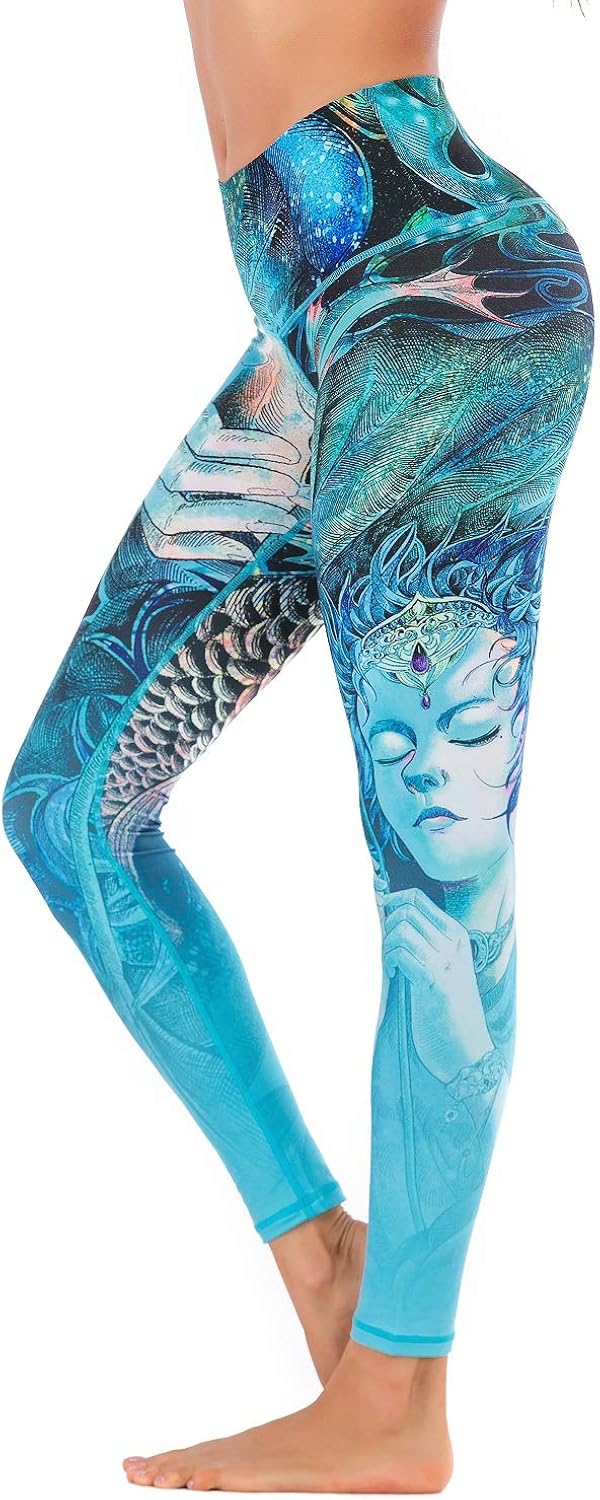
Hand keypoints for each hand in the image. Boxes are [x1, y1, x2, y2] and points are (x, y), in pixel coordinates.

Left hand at [381, 886, 493, 1082]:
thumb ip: (425, 943)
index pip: (418, 898)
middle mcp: (453, 943)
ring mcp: (445, 961)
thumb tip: (392, 918)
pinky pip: (400, 953)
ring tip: (392, 966)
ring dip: (387, 946)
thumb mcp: (444, 967)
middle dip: (387, 926)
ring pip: (400, 929)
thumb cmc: (450, 1009)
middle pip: (406, 909)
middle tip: (390, 950)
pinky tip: (395, 977)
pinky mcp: (434, 981)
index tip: (384, 920)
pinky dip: (389, 961)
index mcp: (456, 935)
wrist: (467, 1048)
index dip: (393, 901)